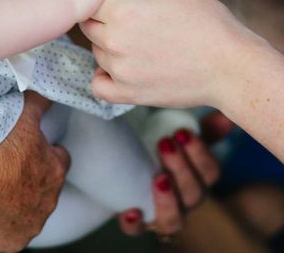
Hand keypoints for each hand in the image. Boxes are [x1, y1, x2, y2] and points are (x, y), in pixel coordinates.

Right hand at [0, 92, 69, 251]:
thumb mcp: (22, 116)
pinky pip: (4, 233)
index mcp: (54, 170)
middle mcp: (47, 201)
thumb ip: (38, 104)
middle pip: (44, 188)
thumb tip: (47, 91)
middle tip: (6, 165)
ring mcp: (28, 225)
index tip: (31, 147)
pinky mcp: (8, 242)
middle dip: (29, 178)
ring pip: (26, 212)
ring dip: (12, 201)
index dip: (46, 152)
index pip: (60, 159)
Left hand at [81, 0, 258, 108]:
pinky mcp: (127, 94)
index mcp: (123, 11)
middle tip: (138, 17)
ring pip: (95, 48)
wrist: (234, 69)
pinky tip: (127, 64)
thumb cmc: (209, 23)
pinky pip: (98, 84)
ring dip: (108, 42)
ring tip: (143, 39)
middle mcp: (114, 42)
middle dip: (105, 15)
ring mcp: (119, 70)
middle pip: (88, 21)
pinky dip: (105, 74)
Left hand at [118, 112, 231, 238]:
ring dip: (168, 199)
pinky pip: (136, 230)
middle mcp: (183, 201)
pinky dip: (134, 223)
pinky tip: (130, 211)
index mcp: (196, 179)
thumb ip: (201, 128)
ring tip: (158, 177)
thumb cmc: (158, 151)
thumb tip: (226, 116)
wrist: (121, 170)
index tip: (183, 132)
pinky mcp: (135, 222)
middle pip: (194, 193)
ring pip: (173, 219)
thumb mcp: (178, 138)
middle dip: (181, 168)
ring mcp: (160, 214)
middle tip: (164, 143)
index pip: (210, 172)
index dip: (200, 154)